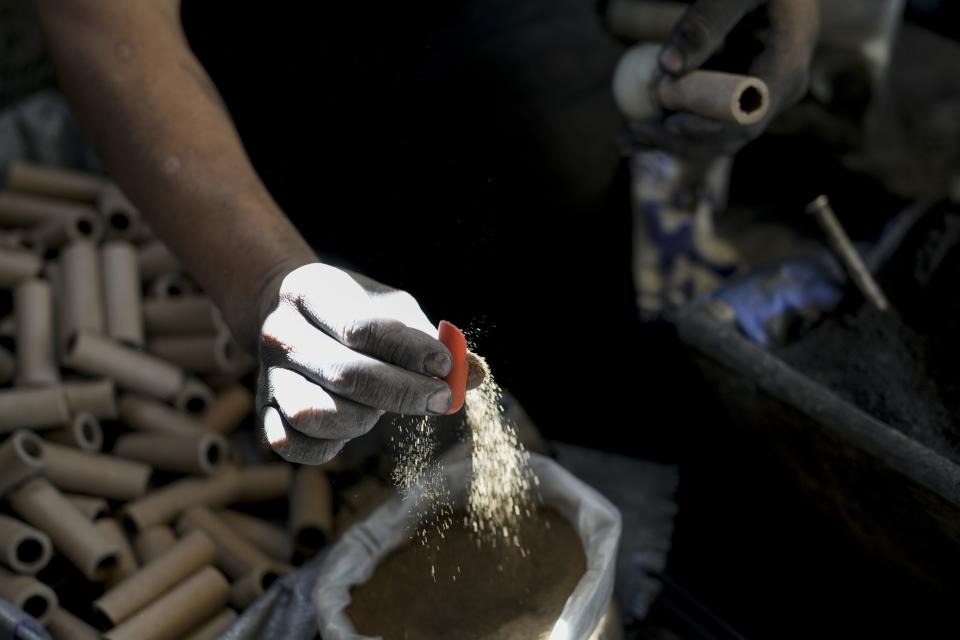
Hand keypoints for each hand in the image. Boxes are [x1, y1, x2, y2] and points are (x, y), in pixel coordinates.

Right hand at [256, 263, 456, 463]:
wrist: (287, 313)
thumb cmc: (354, 311)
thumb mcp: (391, 308)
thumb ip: (431, 339)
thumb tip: (476, 373)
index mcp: (309, 292)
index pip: (361, 328)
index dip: (410, 351)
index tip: (446, 366)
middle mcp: (280, 334)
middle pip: (345, 374)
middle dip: (403, 391)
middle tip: (441, 399)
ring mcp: (267, 376)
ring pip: (315, 413)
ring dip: (363, 418)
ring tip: (382, 409)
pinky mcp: (265, 414)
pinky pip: (293, 445)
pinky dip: (329, 445)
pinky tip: (353, 426)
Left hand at [630, 0, 818, 159]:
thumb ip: (705, 22)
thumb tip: (667, 67)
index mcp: (787, 65)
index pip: (749, 114)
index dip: (709, 126)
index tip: (671, 124)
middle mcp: (776, 93)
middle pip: (728, 135)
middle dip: (678, 140)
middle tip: (632, 132)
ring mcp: (758, 101)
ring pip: (713, 138)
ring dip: (667, 142)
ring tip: (623, 141)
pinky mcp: (737, 101)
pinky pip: (704, 123)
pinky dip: (669, 130)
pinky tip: (633, 138)